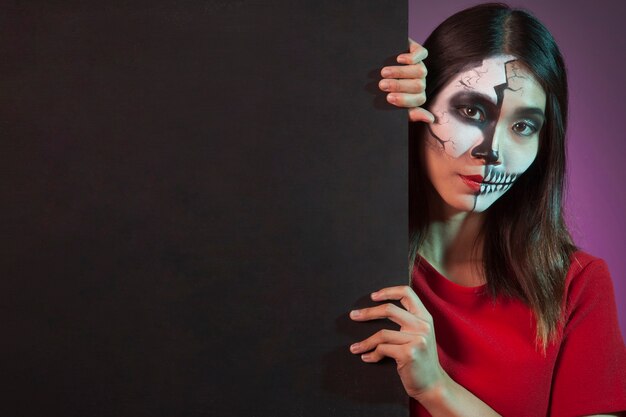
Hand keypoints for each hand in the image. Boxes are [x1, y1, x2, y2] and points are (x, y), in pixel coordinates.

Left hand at [349, 285, 445, 399]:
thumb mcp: (420, 336)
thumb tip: (379, 309)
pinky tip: (367, 358)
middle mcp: (422, 325)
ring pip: (382, 333)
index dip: (388, 291)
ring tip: (355, 348)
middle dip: (367, 312)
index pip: (407, 293)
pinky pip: (382, 349)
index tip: (373, 296)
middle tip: (353, 315)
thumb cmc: (421, 360)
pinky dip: (372, 354)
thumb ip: (408, 321)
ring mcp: (417, 339)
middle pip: (389, 309)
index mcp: (425, 317)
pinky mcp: (409, 353)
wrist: (433, 385)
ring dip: (365, 342)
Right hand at [379, 38, 434, 122]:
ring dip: (400, 72)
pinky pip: (422, 54)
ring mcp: (420, 65)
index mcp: (416, 95)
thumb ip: (410, 113)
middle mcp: (420, 81)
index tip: (388, 98)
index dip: (405, 100)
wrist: (374, 64)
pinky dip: (411, 57)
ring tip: (383, 72)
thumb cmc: (383, 89)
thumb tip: (431, 119)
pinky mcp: (417, 50)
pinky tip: (398, 59)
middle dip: (398, 85)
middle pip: (419, 86)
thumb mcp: (391, 103)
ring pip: (420, 71)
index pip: (419, 100)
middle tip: (381, 85)